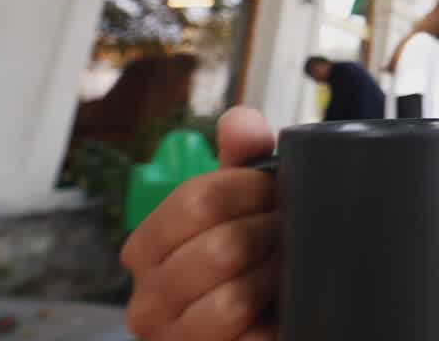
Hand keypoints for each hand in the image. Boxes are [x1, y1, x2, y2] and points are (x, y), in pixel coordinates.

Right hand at [121, 107, 279, 340]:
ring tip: (289, 268)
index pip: (196, 200)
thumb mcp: (243, 209)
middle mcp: (146, 300)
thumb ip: (242, 161)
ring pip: (231, 297)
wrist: (264, 328)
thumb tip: (241, 120)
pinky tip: (281, 311)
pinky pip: (241, 338)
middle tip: (292, 231)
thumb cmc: (248, 266)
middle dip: (270, 235)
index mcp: (146, 248)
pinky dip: (269, 321)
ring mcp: (172, 339)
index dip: (251, 190)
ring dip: (274, 277)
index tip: (279, 192)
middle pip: (219, 248)